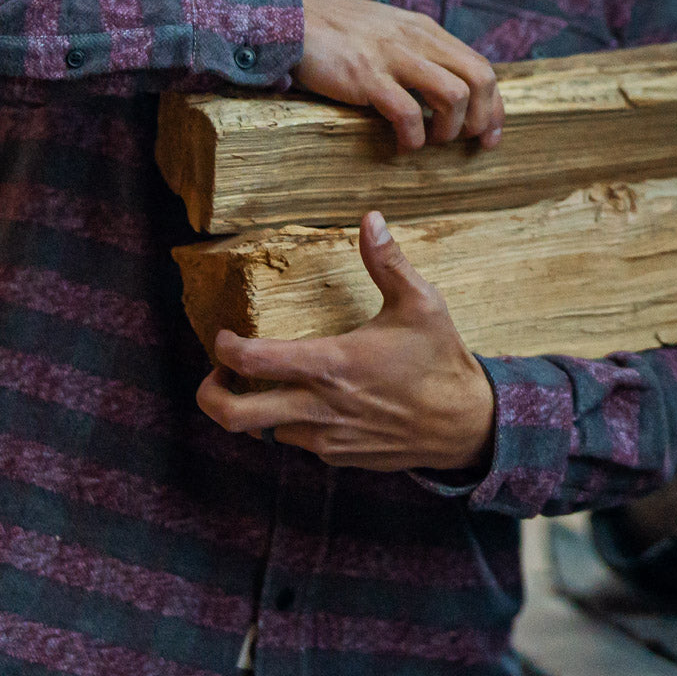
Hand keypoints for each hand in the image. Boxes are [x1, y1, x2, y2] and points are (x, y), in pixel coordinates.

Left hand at [196, 211, 494, 471]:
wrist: (467, 426)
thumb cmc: (441, 361)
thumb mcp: (421, 303)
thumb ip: (388, 262)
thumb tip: (371, 218)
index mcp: (331, 365)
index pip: (253, 362)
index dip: (225, 348)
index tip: (225, 336)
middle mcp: (320, 408)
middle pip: (234, 417)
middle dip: (210, 395)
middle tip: (218, 372)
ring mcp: (327, 439)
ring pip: (265, 432)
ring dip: (256, 409)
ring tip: (266, 382)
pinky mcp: (338, 457)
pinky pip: (298, 443)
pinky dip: (290, 424)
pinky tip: (309, 400)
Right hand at [295, 0, 502, 151]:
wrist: (290, 18)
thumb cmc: (335, 32)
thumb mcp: (387, 30)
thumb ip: (416, 50)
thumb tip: (441, 86)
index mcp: (425, 30)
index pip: (480, 66)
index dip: (493, 105)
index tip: (490, 135)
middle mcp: (417, 39)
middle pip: (479, 79)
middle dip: (480, 118)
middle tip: (465, 142)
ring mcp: (393, 56)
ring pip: (453, 95)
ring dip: (448, 129)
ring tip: (429, 141)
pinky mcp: (367, 76)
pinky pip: (408, 113)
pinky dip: (413, 137)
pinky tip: (402, 144)